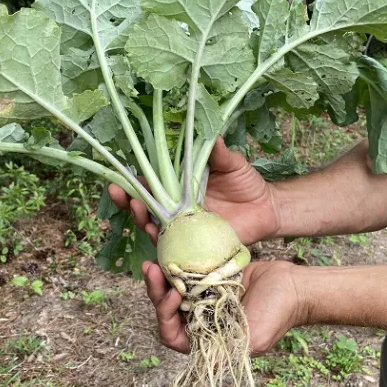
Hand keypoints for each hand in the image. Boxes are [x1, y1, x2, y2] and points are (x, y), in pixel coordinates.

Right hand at [108, 137, 279, 244]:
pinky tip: (157, 246)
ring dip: (144, 223)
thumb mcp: (233, 164)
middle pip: (146, 210)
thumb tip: (211, 133)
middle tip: (120, 194)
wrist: (267, 210)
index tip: (119, 179)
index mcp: (179, 189)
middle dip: (130, 203)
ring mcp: (186, 232)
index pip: (150, 187)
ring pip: (157, 231)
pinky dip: (166, 252)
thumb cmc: (247, 183)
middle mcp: (177, 211)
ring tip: (138, 213)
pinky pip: (178, 253)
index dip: (132, 184)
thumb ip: (219, 153)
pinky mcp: (197, 249)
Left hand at [142, 259, 304, 354]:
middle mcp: (202, 319)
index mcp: (207, 339)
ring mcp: (204, 297)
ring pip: (172, 289)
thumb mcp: (254, 338)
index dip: (165, 317)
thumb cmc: (278, 314)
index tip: (172, 296)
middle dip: (156, 292)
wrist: (294, 285)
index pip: (172, 335)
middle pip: (167, 310)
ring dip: (160, 277)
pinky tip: (168, 251)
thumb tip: (203, 366)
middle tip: (152, 270)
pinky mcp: (210, 277)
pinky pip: (186, 272)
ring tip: (152, 261)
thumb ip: (228, 351)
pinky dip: (176, 264)